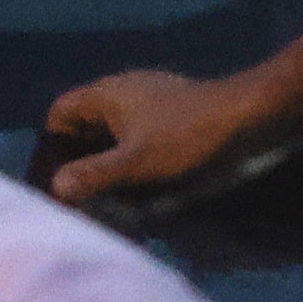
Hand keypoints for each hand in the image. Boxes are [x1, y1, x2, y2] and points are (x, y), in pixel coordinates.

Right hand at [39, 68, 245, 202]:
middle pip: (85, 128)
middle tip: (82, 202)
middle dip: (81, 165)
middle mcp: (124, 94)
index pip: (60, 115)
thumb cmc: (188, 137)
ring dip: (109, 170)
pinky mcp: (174, 117)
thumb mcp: (137, 162)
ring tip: (112, 207)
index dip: (52, 148)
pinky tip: (145, 197)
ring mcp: (151, 103)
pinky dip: (133, 168)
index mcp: (107, 94)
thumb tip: (55, 188)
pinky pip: (139, 142)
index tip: (55, 182)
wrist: (250, 117)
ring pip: (114, 137)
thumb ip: (95, 175)